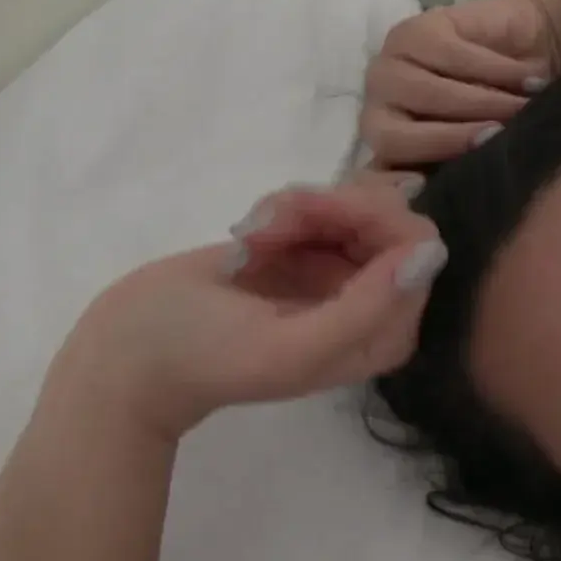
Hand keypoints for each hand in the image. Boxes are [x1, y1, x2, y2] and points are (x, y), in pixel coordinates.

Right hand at [58, 180, 447, 440]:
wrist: (131, 350)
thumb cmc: (207, 356)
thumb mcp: (291, 346)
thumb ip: (366, 307)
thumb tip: (429, 255)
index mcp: (384, 335)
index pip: (418, 252)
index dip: (369, 221)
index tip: (307, 221)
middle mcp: (373, 302)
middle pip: (390, 218)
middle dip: (329, 208)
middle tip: (267, 225)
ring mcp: (339, 272)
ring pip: (353, 204)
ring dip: (298, 208)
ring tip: (250, 237)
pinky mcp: (305, 248)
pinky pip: (321, 204)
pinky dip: (283, 207)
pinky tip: (246, 234)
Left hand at [358, 0, 560, 169]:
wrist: (537, 49)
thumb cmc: (513, 113)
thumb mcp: (491, 152)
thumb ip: (466, 175)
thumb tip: (464, 195)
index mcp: (391, 151)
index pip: (381, 177)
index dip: (400, 187)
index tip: (430, 187)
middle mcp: (378, 110)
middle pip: (398, 138)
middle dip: (455, 139)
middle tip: (503, 135)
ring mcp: (390, 68)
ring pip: (431, 95)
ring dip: (488, 103)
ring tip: (528, 107)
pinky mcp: (417, 31)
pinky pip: (456, 57)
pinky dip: (500, 71)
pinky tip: (532, 80)